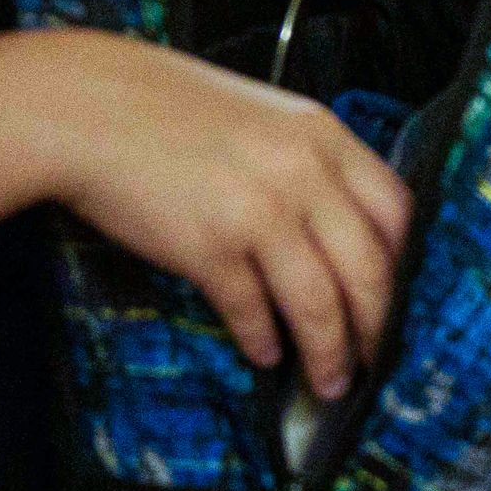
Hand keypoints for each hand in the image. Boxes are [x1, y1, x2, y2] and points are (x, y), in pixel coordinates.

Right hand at [23, 30, 412, 398]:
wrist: (86, 109)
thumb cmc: (170, 111)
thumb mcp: (266, 118)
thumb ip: (311, 163)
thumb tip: (343, 230)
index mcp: (325, 137)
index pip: (397, 212)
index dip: (404, 265)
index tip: (401, 298)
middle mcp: (303, 175)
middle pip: (369, 268)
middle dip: (378, 326)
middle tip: (376, 360)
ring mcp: (258, 212)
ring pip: (319, 303)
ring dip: (329, 352)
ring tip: (329, 381)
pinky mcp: (209, 248)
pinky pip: (251, 311)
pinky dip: (262, 339)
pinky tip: (265, 354)